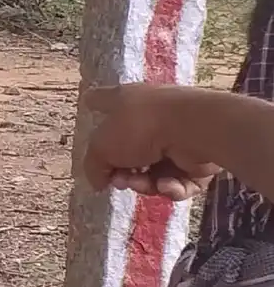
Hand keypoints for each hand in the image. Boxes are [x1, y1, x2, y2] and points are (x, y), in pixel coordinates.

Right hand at [82, 85, 221, 199]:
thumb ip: (93, 166)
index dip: (93, 104)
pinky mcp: (197, 160)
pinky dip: (171, 186)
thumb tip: (99, 182)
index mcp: (124, 101)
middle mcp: (150, 115)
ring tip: (145, 184)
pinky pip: (177, 180)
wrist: (194, 131)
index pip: (102, 100)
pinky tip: (167, 184)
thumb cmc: (140, 128)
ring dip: (146, 183)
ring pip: (153, 171)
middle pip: (129, 149)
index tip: (88, 106)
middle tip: (121, 180)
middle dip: (122, 171)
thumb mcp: (101, 147)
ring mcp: (176, 137)